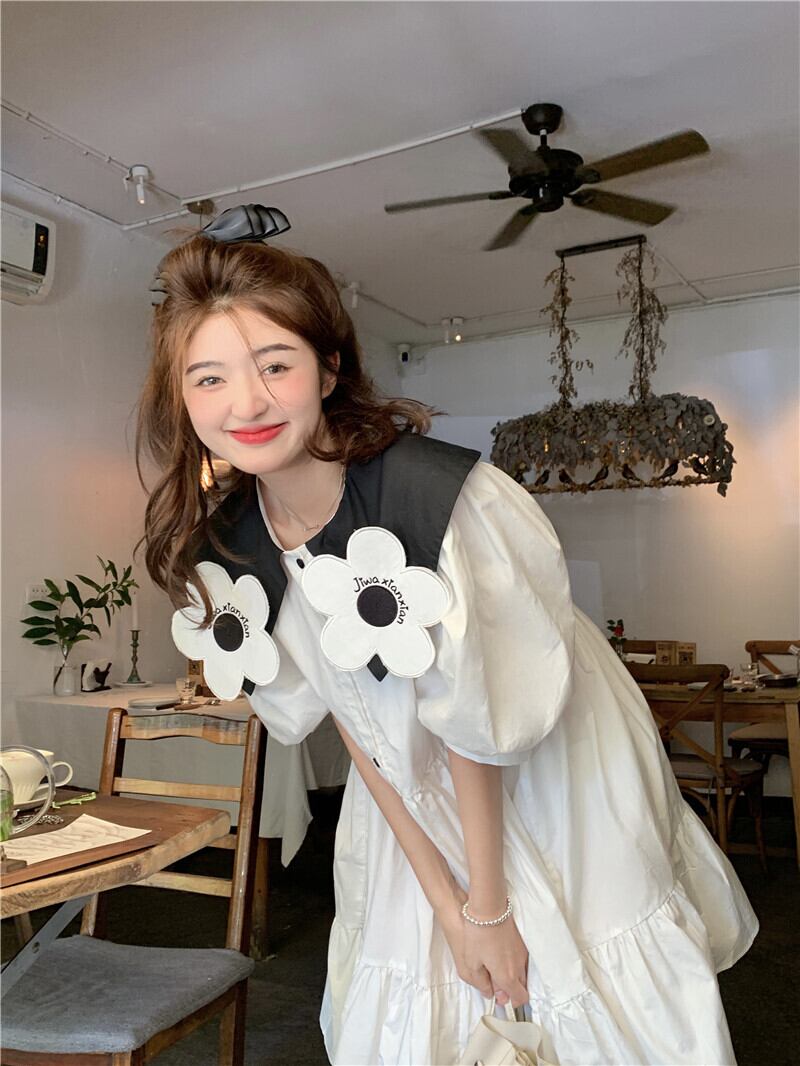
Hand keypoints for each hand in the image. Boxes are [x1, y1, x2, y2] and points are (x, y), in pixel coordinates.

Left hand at [437, 887, 528, 1007]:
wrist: (488, 908)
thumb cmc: (477, 935)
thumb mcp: (471, 963)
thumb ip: (481, 983)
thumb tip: (490, 994)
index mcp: (507, 977)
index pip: (520, 998)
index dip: (510, 1001)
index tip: (499, 996)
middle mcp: (519, 967)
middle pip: (522, 986)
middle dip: (510, 988)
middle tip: (493, 980)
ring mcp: (522, 953)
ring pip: (522, 972)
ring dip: (512, 974)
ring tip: (493, 964)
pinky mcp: (521, 941)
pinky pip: (521, 959)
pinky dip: (513, 962)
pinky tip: (498, 953)